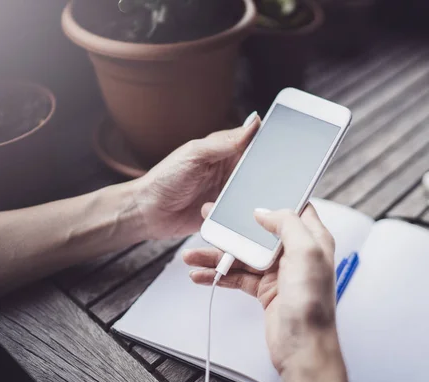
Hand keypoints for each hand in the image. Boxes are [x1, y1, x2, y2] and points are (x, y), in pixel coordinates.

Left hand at [132, 114, 259, 239]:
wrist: (149, 212)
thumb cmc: (166, 178)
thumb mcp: (196, 154)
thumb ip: (226, 141)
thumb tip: (254, 121)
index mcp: (225, 149)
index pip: (255, 141)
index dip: (269, 141)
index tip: (279, 146)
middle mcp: (230, 169)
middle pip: (260, 169)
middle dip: (264, 174)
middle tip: (257, 178)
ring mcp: (230, 191)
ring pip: (255, 192)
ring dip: (251, 195)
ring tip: (235, 197)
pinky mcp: (228, 213)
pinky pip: (245, 212)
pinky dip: (242, 213)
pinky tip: (231, 213)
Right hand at [184, 204, 351, 381]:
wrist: (303, 347)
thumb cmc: (312, 305)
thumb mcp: (306, 253)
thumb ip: (287, 225)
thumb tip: (265, 211)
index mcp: (313, 240)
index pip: (294, 211)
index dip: (272, 202)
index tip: (249, 196)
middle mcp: (296, 254)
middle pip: (260, 232)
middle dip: (233, 228)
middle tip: (210, 221)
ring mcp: (280, 273)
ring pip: (243, 255)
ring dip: (218, 255)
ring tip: (193, 255)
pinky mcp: (265, 290)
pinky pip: (238, 276)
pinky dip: (219, 275)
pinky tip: (202, 275)